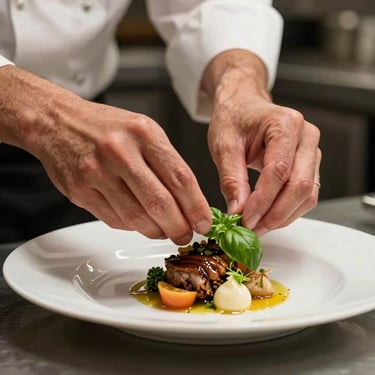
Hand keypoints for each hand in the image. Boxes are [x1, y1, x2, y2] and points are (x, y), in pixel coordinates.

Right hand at [0, 66, 211, 243]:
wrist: (57, 122)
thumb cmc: (106, 127)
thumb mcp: (143, 131)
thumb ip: (166, 163)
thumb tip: (187, 201)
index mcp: (144, 134)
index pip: (180, 178)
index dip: (196, 207)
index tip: (204, 222)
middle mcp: (121, 152)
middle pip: (160, 202)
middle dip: (179, 227)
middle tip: (186, 235)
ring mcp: (97, 172)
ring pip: (136, 217)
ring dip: (156, 231)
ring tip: (164, 232)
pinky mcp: (80, 190)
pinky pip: (114, 219)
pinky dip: (132, 227)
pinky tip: (139, 223)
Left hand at [202, 50, 320, 235]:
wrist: (243, 105)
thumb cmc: (234, 118)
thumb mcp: (224, 145)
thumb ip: (231, 179)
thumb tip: (238, 211)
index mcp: (285, 124)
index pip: (279, 171)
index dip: (263, 201)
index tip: (246, 220)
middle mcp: (306, 137)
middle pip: (301, 186)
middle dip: (275, 214)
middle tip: (252, 230)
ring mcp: (311, 151)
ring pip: (308, 195)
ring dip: (283, 216)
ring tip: (257, 227)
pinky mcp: (309, 165)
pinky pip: (306, 194)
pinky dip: (288, 210)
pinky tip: (268, 217)